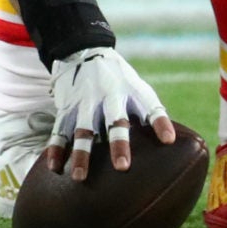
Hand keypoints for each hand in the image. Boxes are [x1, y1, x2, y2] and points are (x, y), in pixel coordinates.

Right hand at [46, 45, 175, 180]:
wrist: (84, 50)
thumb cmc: (120, 79)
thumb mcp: (139, 88)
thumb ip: (153, 114)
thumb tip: (172, 143)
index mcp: (131, 92)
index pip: (150, 107)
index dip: (160, 123)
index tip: (168, 140)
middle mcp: (108, 97)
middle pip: (114, 121)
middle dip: (118, 143)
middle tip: (122, 167)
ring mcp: (85, 102)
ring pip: (82, 130)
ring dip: (81, 153)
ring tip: (79, 177)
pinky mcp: (67, 108)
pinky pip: (59, 130)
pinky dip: (56, 148)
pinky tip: (55, 167)